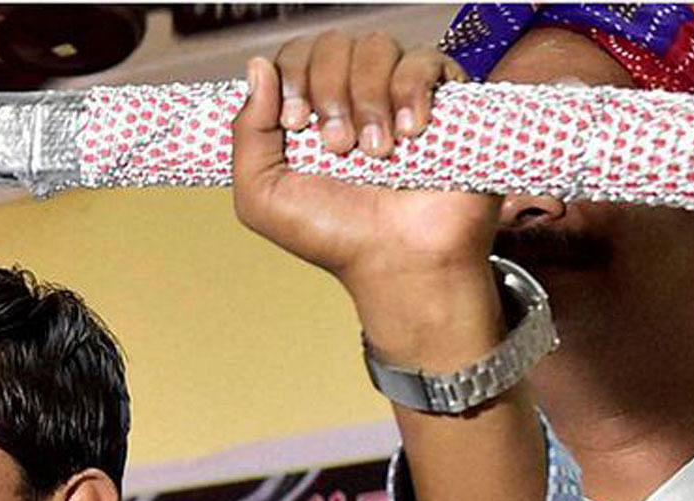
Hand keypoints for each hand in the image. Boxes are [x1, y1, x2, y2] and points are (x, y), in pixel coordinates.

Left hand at [234, 32, 501, 366]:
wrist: (396, 263)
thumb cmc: (332, 234)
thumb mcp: (263, 195)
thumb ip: (247, 133)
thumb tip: (257, 66)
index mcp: (310, 110)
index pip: (295, 55)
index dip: (292, 76)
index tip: (295, 123)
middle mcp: (353, 95)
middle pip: (333, 44)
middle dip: (329, 91)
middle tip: (337, 146)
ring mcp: (399, 94)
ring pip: (378, 48)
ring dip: (367, 98)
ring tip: (375, 153)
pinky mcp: (446, 100)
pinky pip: (426, 60)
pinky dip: (411, 92)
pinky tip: (409, 133)